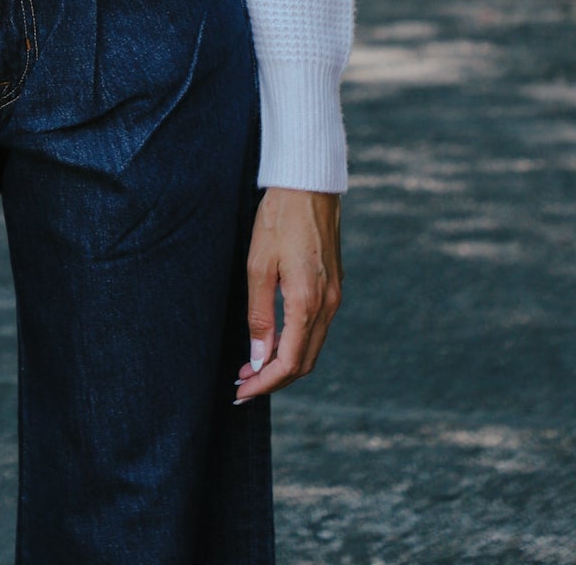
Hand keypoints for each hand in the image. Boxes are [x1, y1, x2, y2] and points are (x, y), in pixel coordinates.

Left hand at [234, 188, 341, 402]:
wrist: (309, 184)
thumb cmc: (279, 219)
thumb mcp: (259, 265)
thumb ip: (260, 315)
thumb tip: (259, 358)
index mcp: (307, 302)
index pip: (290, 362)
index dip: (265, 383)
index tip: (241, 392)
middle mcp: (327, 304)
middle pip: (305, 362)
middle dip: (274, 378)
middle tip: (242, 383)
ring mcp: (334, 295)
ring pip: (312, 346)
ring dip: (285, 361)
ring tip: (252, 365)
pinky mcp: (333, 285)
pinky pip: (317, 327)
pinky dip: (297, 342)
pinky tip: (274, 339)